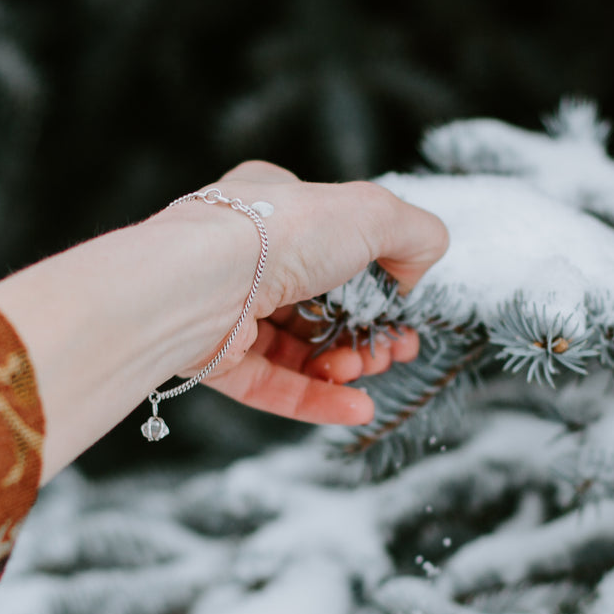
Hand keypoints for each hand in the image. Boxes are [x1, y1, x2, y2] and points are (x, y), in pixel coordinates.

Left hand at [166, 161, 447, 426]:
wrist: (198, 283)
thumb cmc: (277, 234)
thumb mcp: (372, 212)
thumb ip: (414, 235)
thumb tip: (415, 273)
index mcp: (274, 205)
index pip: (334, 240)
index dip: (375, 277)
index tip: (404, 306)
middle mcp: (247, 254)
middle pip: (323, 302)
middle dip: (366, 331)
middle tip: (397, 349)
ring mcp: (229, 307)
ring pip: (299, 346)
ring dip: (345, 364)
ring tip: (368, 370)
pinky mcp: (215, 358)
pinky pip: (273, 384)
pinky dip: (318, 398)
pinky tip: (358, 408)